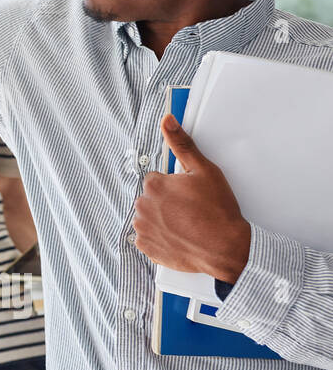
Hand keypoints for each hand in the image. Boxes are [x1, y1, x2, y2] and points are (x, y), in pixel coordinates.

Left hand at [132, 114, 251, 282]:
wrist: (227, 248)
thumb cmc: (218, 211)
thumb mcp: (205, 170)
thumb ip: (182, 144)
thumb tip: (167, 120)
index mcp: (153, 185)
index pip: (156, 179)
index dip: (174, 186)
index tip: (189, 195)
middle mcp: (142, 206)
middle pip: (151, 197)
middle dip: (166, 202)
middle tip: (190, 211)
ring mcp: (143, 228)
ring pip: (149, 216)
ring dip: (162, 219)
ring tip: (186, 225)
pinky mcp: (146, 247)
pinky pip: (148, 237)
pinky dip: (160, 237)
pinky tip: (178, 236)